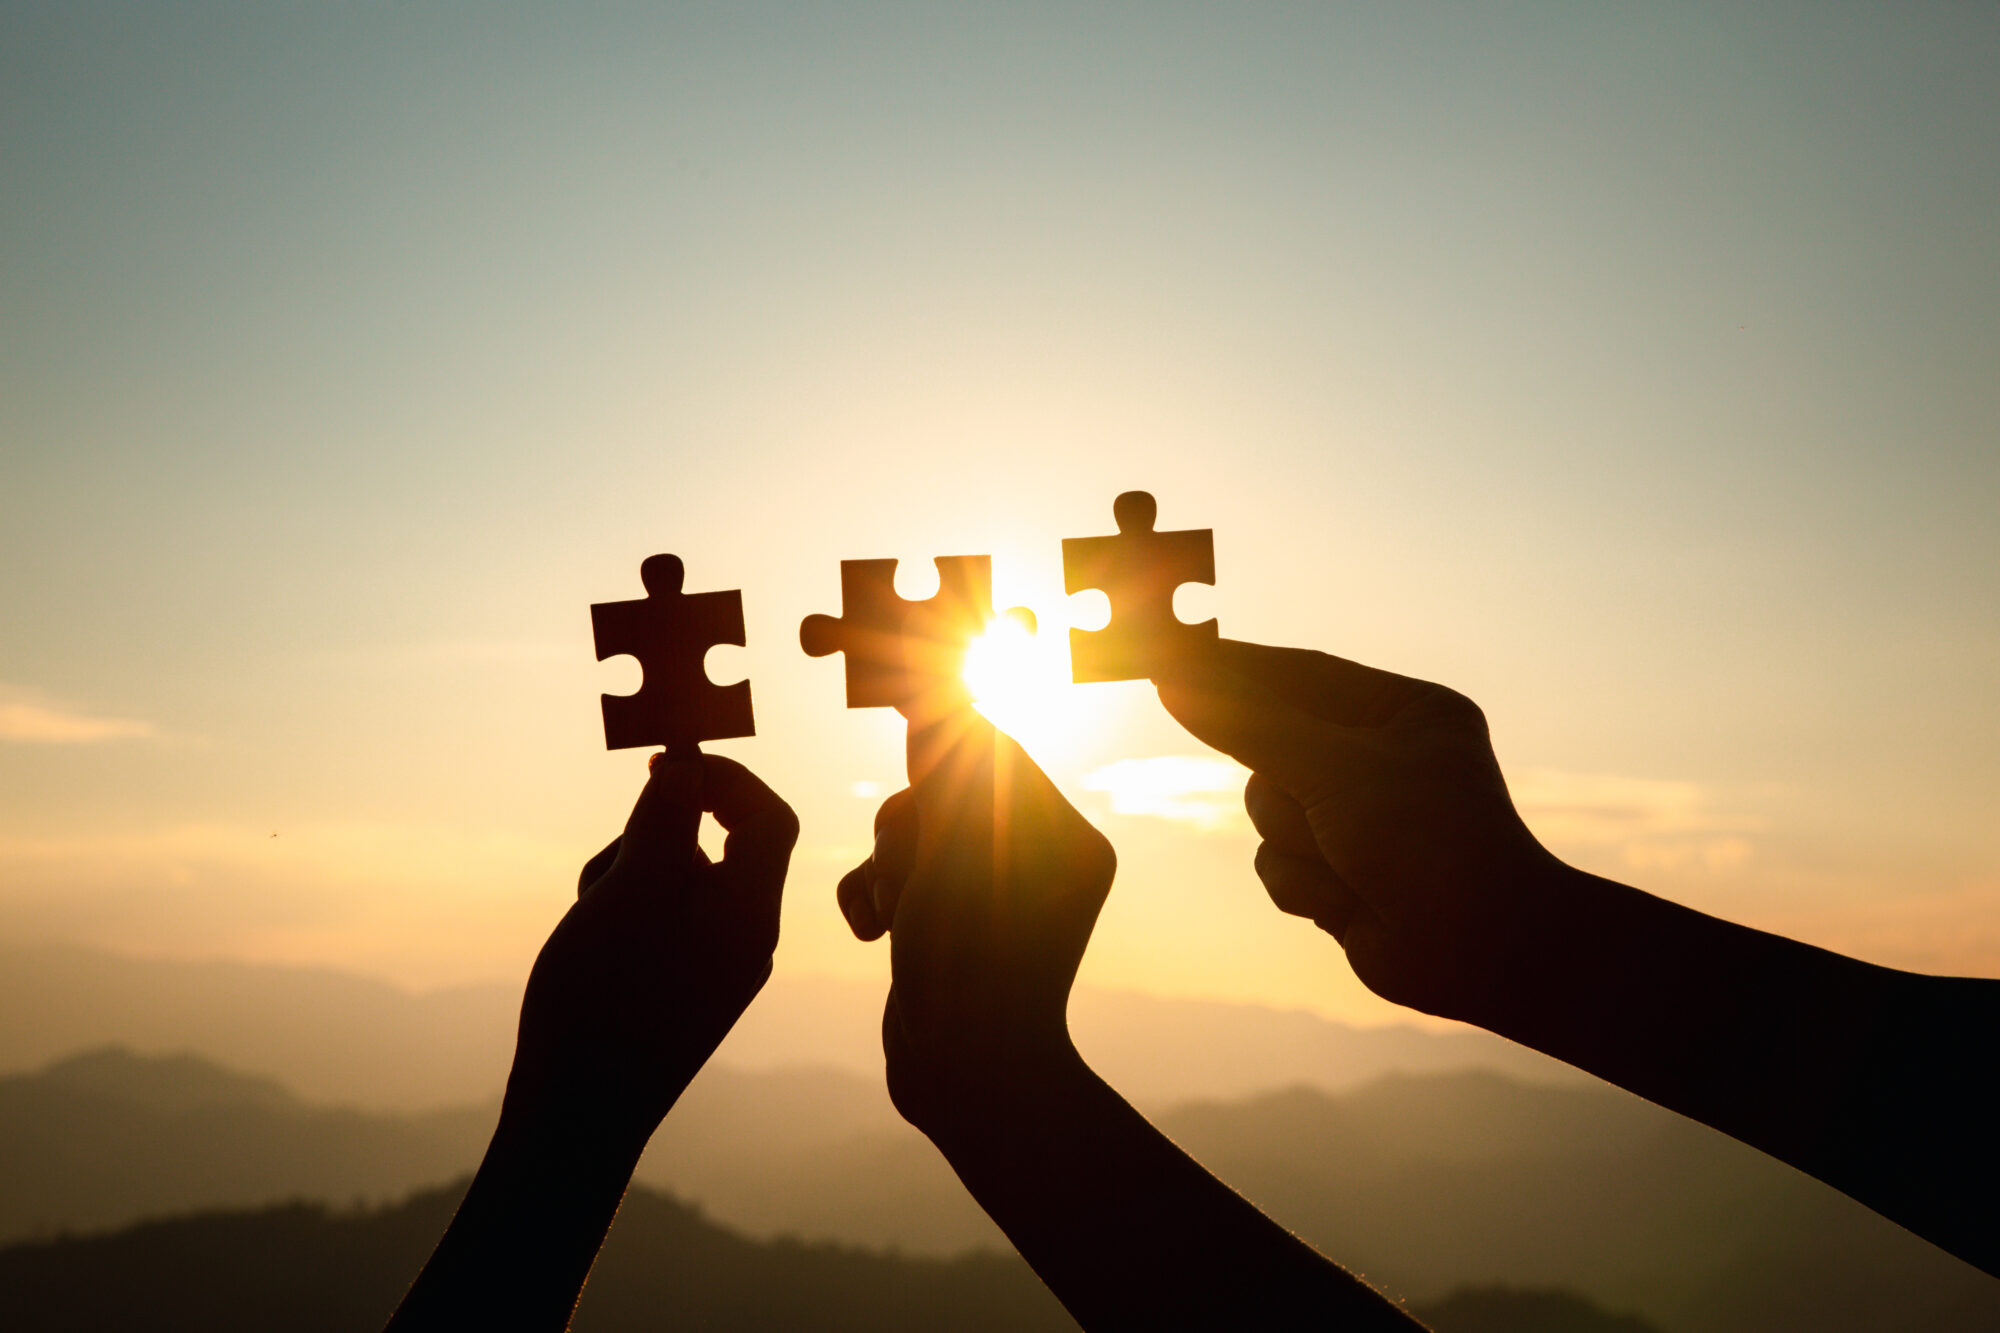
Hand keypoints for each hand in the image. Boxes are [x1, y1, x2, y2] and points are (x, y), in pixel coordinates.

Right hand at [507, 753, 797, 1149]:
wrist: (576, 1120)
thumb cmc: (602, 1003)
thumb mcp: (630, 894)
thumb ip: (664, 823)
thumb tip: (688, 767)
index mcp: (750, 914)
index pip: (771, 819)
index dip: (725, 780)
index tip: (663, 762)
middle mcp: (746, 941)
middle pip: (718, 846)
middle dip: (655, 836)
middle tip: (610, 865)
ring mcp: (714, 971)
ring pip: (679, 884)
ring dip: (630, 875)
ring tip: (589, 918)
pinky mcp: (680, 992)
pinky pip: (663, 926)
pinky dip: (625, 915)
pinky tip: (587, 948)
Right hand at [836, 706, 1115, 1130]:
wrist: (968, 1079)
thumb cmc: (974, 960)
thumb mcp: (959, 842)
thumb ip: (946, 762)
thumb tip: (933, 696)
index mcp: (1067, 838)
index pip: (991, 750)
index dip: (937, 747)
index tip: (900, 737)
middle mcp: (1036, 864)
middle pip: (939, 790)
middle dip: (907, 824)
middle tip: (913, 873)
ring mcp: (987, 901)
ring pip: (906, 836)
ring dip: (885, 864)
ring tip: (894, 914)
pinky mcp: (942, 931)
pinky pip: (893, 882)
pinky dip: (872, 896)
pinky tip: (874, 934)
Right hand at [1156, 639, 1564, 1024]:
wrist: (1482, 951)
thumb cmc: (1429, 842)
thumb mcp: (1333, 769)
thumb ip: (1250, 725)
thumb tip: (1174, 679)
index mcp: (1404, 712)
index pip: (1300, 673)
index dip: (1234, 668)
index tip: (1168, 657)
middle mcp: (1381, 760)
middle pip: (1270, 747)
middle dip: (1284, 785)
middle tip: (1287, 793)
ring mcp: (1358, 820)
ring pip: (1266, 810)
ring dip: (1297, 843)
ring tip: (1351, 865)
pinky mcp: (1340, 873)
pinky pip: (1275, 863)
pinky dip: (1303, 884)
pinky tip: (1350, 903)